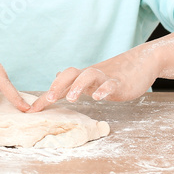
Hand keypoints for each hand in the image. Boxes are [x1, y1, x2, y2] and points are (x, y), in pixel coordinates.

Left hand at [27, 47, 158, 112]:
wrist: (142, 62)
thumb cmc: (115, 74)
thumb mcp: (91, 78)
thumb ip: (74, 80)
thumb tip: (56, 76)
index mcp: (81, 77)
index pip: (59, 84)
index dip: (45, 97)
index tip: (32, 111)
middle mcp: (90, 75)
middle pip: (70, 73)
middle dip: (58, 85)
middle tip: (49, 99)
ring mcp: (105, 77)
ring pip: (88, 75)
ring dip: (78, 86)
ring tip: (71, 98)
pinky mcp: (120, 82)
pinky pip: (111, 84)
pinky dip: (104, 89)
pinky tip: (98, 97)